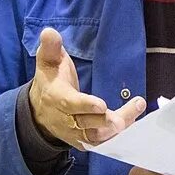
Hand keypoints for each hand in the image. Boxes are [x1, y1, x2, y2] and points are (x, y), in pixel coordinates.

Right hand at [28, 28, 145, 149]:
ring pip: (97, 136)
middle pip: (87, 124)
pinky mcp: (84, 141)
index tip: (102, 105)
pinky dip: (117, 138)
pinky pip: (101, 143)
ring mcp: (75, 133)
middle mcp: (66, 119)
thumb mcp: (47, 61)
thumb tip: (49, 32)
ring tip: (135, 113)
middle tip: (123, 120)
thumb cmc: (50, 80)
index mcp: (57, 98)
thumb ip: (50, 47)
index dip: (86, 105)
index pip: (71, 104)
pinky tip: (133, 124)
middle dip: (105, 122)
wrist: (40, 111)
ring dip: (116, 129)